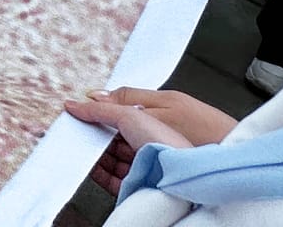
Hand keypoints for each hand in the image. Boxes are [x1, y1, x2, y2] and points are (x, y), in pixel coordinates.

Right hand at [63, 88, 236, 197]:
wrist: (208, 170)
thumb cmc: (189, 133)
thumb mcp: (139, 113)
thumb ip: (107, 106)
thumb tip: (80, 100)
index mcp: (150, 115)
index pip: (113, 111)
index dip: (94, 113)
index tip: (75, 117)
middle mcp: (149, 138)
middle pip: (111, 136)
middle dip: (93, 136)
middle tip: (74, 135)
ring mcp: (147, 161)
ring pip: (112, 157)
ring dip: (95, 155)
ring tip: (80, 153)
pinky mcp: (145, 182)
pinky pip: (116, 178)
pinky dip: (102, 173)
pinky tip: (93, 169)